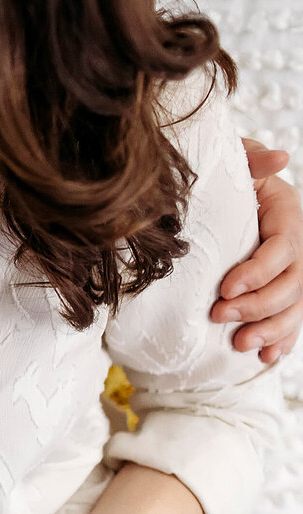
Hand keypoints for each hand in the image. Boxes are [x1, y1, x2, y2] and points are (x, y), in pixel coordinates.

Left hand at [211, 139, 300, 361]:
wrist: (220, 194)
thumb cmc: (223, 178)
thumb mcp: (235, 162)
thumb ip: (251, 160)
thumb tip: (280, 155)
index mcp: (288, 214)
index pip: (284, 248)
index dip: (258, 272)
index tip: (225, 288)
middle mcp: (297, 245)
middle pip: (294, 283)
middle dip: (259, 305)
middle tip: (219, 316)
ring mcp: (293, 271)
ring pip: (297, 307)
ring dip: (271, 330)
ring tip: (240, 345)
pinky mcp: (282, 291)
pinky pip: (293, 320)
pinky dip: (282, 340)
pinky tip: (266, 357)